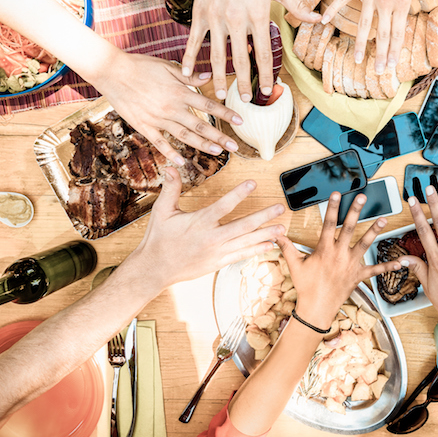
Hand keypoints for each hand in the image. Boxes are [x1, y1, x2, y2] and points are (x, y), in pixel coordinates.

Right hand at [94, 51, 243, 161]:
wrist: (112, 71)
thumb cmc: (140, 66)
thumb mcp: (168, 66)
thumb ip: (189, 75)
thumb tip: (209, 77)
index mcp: (179, 92)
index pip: (208, 105)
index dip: (225, 114)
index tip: (240, 121)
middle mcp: (171, 108)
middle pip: (200, 125)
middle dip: (219, 137)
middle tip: (234, 147)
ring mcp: (157, 118)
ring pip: (184, 136)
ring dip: (202, 145)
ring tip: (217, 153)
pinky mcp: (143, 125)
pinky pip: (159, 142)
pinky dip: (170, 153)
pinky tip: (182, 162)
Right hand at [131, 168, 285, 287]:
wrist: (155, 269)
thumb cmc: (159, 239)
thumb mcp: (162, 211)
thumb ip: (171, 188)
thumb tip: (171, 167)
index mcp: (200, 222)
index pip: (224, 205)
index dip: (239, 193)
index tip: (253, 183)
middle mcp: (212, 238)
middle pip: (243, 225)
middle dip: (264, 217)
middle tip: (280, 208)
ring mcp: (217, 252)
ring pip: (246, 242)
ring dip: (266, 234)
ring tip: (282, 229)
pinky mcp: (218, 263)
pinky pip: (241, 256)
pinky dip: (256, 250)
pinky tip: (269, 245)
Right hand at [183, 0, 318, 100]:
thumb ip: (297, 6)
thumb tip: (319, 20)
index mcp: (258, 15)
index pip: (263, 53)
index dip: (265, 74)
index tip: (266, 90)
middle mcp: (236, 19)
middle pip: (240, 59)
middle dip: (243, 82)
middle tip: (244, 100)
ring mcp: (216, 17)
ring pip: (216, 54)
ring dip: (217, 77)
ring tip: (218, 94)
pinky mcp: (200, 13)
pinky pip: (194, 40)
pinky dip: (189, 58)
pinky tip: (187, 74)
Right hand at [278, 193, 400, 327]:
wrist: (316, 308)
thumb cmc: (306, 287)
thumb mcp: (294, 265)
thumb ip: (286, 247)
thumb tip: (276, 234)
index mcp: (324, 250)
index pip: (329, 224)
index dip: (333, 208)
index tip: (337, 194)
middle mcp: (339, 254)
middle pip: (349, 228)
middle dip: (356, 211)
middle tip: (363, 197)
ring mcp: (350, 265)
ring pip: (364, 244)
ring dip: (374, 231)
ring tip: (384, 219)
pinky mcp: (358, 275)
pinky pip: (374, 270)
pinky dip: (387, 266)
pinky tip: (400, 262)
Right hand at [322, 0, 437, 72]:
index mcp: (401, 2)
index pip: (398, 33)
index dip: (395, 51)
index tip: (392, 67)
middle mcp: (384, 1)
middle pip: (382, 34)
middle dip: (380, 55)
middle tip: (378, 72)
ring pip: (362, 24)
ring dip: (360, 43)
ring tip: (356, 59)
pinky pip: (342, 0)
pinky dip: (333, 10)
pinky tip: (324, 23)